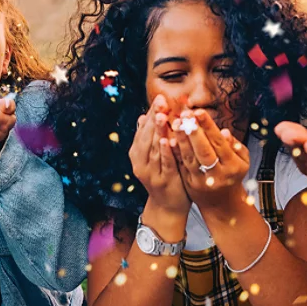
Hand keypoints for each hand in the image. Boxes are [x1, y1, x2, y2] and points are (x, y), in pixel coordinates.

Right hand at [130, 95, 189, 215]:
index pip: (144, 129)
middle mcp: (140, 162)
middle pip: (147, 136)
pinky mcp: (163, 181)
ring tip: (162, 115)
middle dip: (154, 117)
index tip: (159, 97)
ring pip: (153, 149)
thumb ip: (149, 138)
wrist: (167, 208)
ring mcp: (151, 173)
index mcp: (137, 154)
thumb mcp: (154, 157)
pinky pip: (165, 164)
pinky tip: (168, 140)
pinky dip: (165, 152)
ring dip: (158, 131)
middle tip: (161, 101)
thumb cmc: (162, 178)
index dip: (151, 113)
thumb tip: (143, 117)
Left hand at [170, 108, 248, 212]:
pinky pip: (181, 166)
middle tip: (185, 115)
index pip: (220, 143)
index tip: (199, 112)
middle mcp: (217, 175)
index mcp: (233, 166)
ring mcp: (202, 181)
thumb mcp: (242, 161)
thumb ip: (235, 146)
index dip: (209, 127)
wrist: (222, 203)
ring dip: (182, 140)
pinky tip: (167, 139)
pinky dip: (175, 152)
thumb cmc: (232, 175)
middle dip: (194, 132)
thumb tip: (224, 131)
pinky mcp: (189, 184)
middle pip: (204, 151)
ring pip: (190, 158)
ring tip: (175, 122)